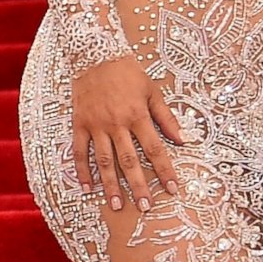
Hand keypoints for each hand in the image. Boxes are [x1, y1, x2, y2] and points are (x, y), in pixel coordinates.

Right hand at [69, 55, 184, 211]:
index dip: (165, 170)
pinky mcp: (79, 124)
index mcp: (137, 116)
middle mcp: (117, 124)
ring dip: (111, 185)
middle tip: (145, 207)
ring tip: (117, 204)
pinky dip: (82, 170)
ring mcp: (96, 125)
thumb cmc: (127, 72)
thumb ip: (167, 118)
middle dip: (139, 186)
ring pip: (105, 161)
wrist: (95, 54)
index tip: (172, 189)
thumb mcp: (152, 91)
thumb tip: (183, 140)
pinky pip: (80, 151)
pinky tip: (87, 187)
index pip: (155, 149)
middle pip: (129, 161)